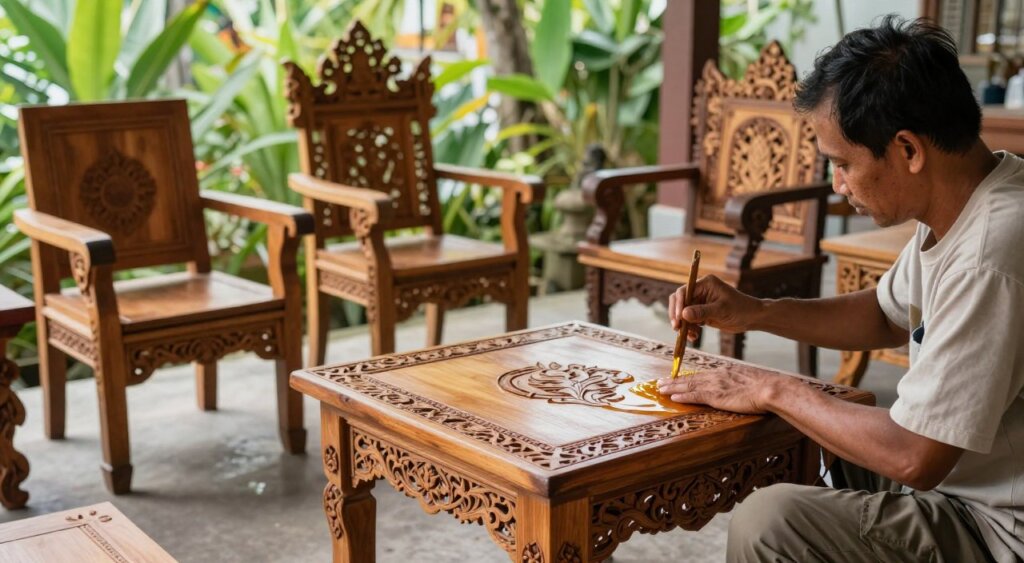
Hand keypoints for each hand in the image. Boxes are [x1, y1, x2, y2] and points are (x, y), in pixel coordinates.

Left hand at [656, 366, 778, 414]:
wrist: (772, 387)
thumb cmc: (766, 386)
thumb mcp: (751, 380)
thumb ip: (740, 383)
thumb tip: (740, 387)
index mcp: (725, 372)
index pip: (702, 375)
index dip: (688, 377)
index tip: (677, 379)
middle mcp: (717, 376)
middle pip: (691, 378)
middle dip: (674, 381)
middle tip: (661, 382)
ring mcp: (716, 385)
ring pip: (689, 385)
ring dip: (673, 388)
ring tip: (660, 389)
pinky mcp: (716, 396)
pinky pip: (695, 396)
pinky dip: (683, 396)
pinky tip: (673, 397)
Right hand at [668, 275, 763, 337]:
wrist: (751, 318)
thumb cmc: (740, 309)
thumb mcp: (721, 310)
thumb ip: (702, 312)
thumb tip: (683, 314)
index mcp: (705, 284)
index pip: (684, 291)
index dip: (678, 304)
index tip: (678, 319)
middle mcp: (700, 291)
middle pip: (680, 301)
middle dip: (678, 315)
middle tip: (677, 329)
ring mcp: (700, 302)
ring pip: (683, 312)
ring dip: (684, 325)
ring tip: (690, 336)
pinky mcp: (701, 312)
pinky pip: (689, 320)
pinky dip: (689, 328)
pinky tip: (694, 336)